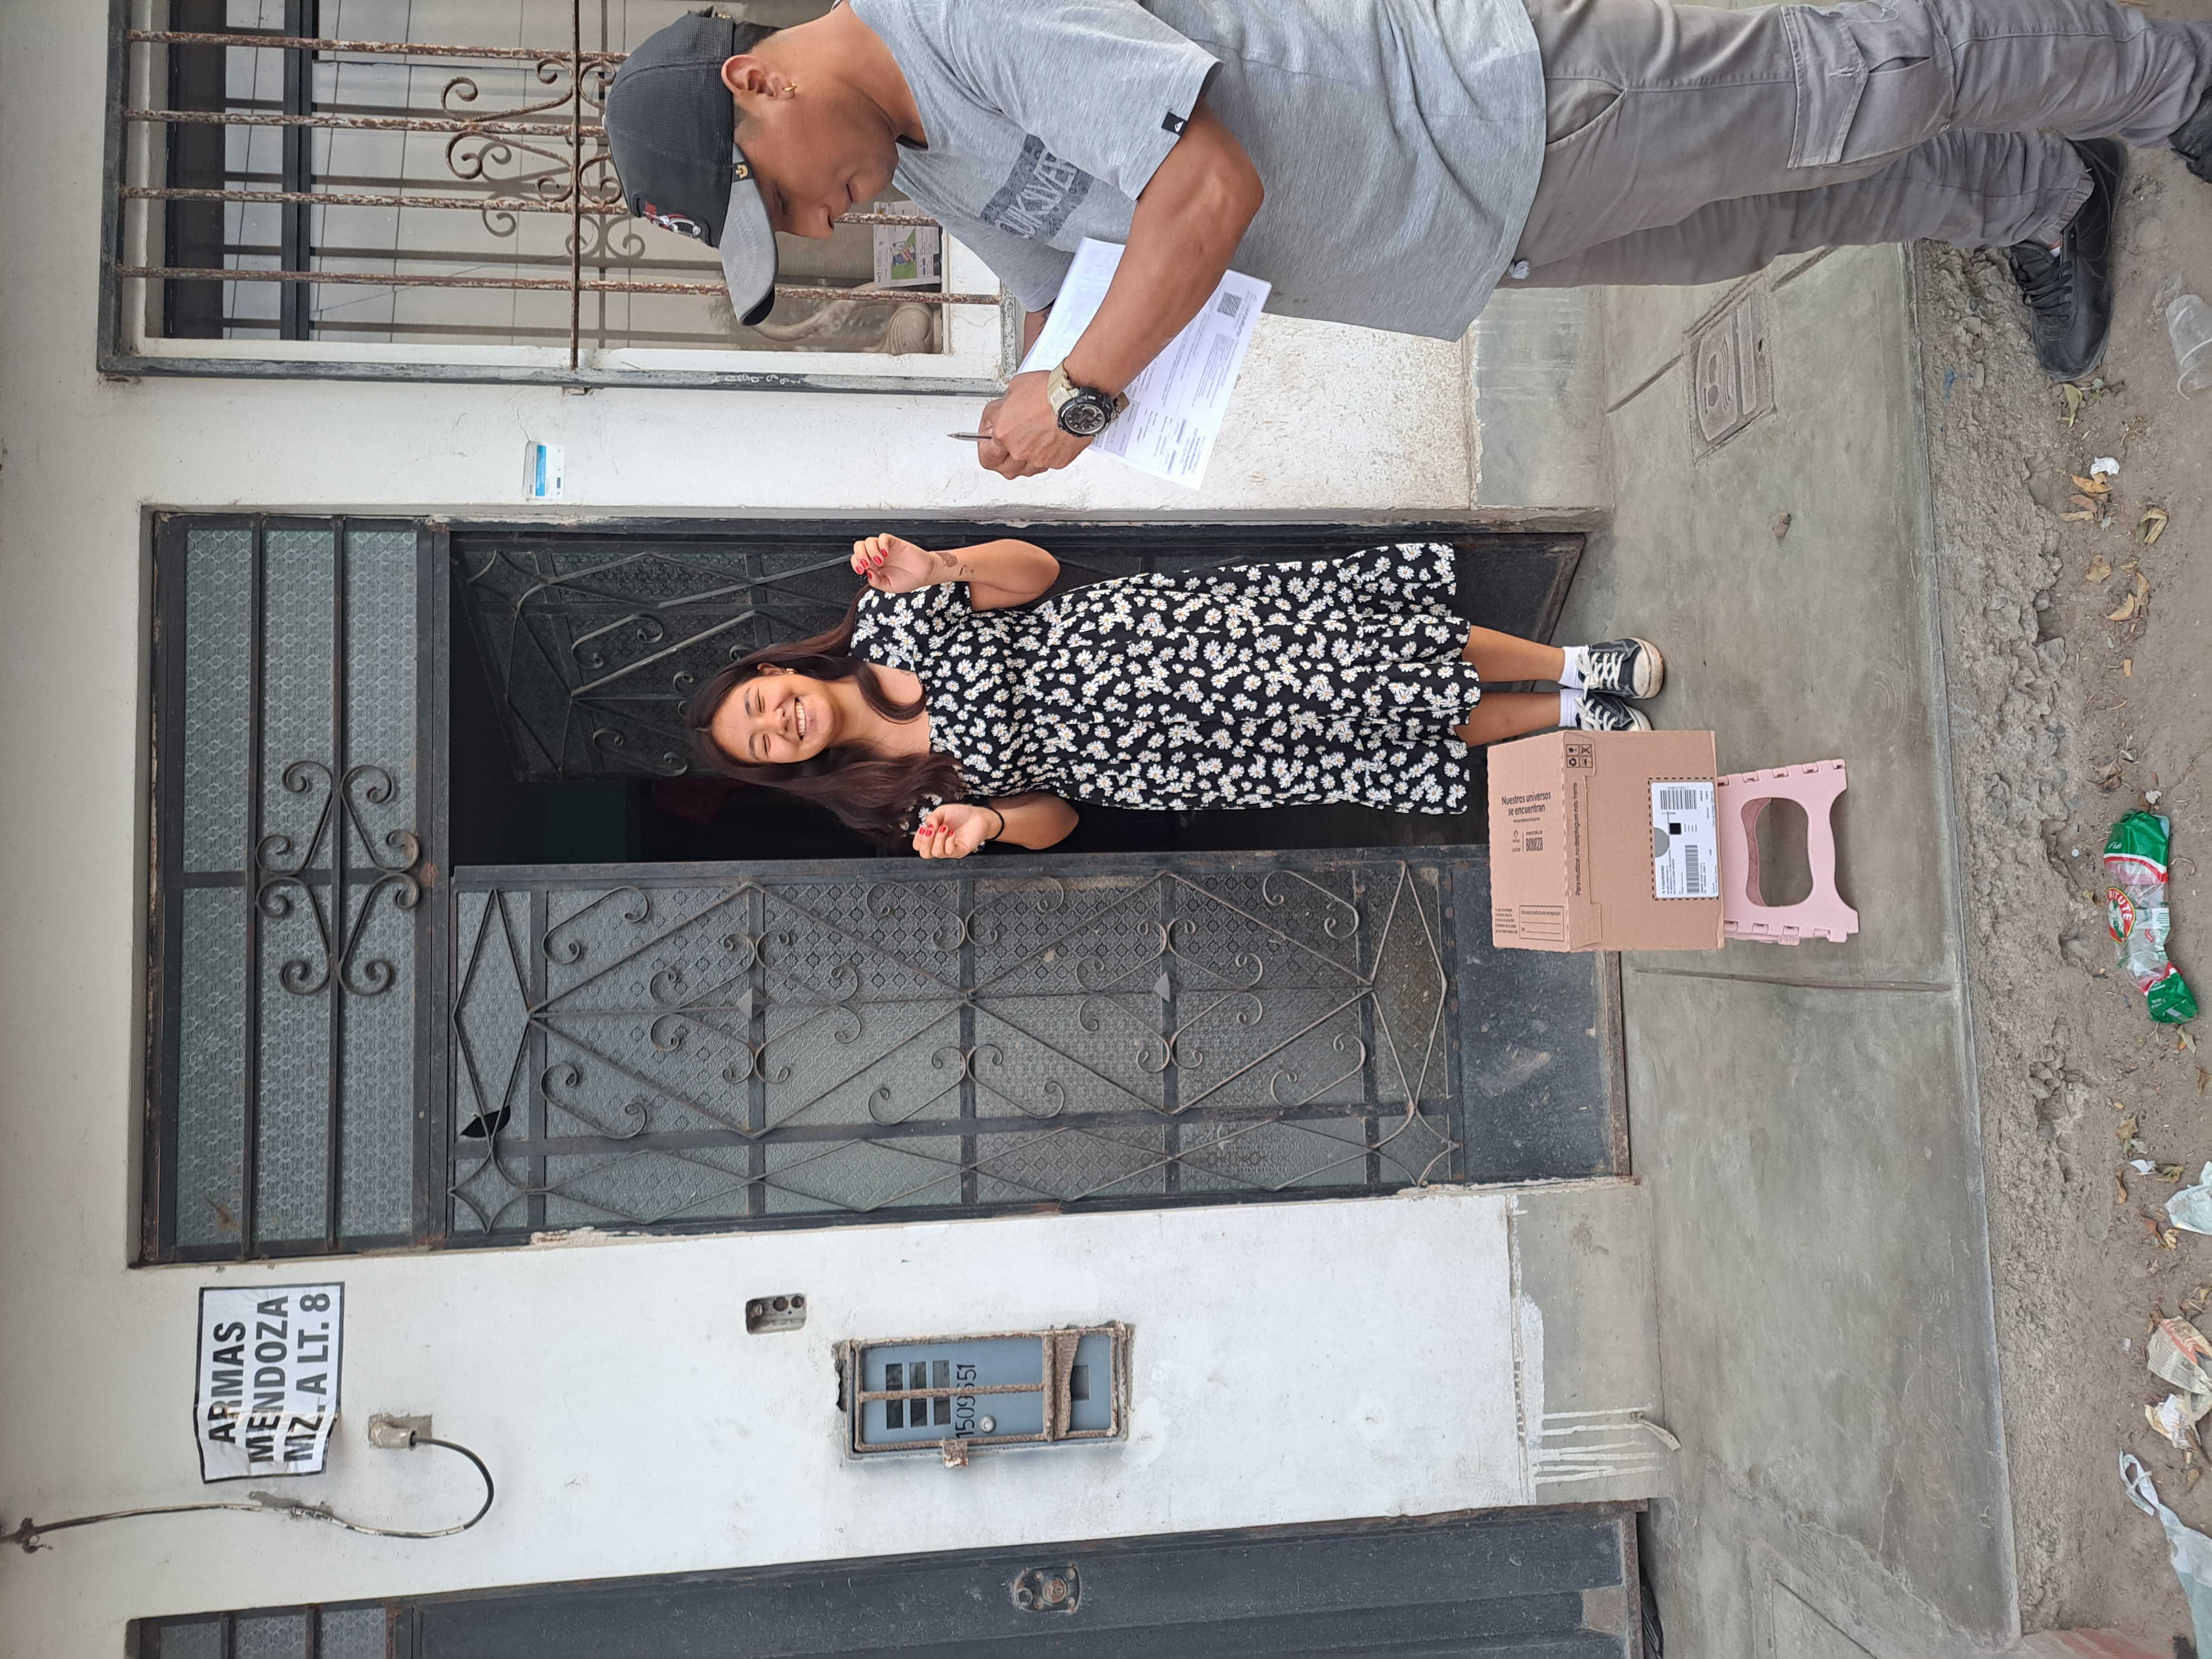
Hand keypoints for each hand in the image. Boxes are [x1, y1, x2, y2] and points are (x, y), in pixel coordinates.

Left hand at [851, 533, 952, 593]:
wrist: (924, 574)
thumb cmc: (908, 580)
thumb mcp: (889, 587)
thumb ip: (876, 582)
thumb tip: (867, 574)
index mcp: (874, 567)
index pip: (857, 559)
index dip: (855, 563)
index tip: (862, 570)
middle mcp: (877, 556)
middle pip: (859, 546)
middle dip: (859, 555)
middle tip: (867, 564)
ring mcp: (885, 549)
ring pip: (869, 541)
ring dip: (870, 550)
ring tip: (880, 560)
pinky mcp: (894, 543)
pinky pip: (883, 537)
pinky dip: (881, 544)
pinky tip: (886, 552)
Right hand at [912, 802, 995, 859]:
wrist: (978, 816)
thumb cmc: (960, 814)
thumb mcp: (942, 812)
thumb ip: (932, 818)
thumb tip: (928, 827)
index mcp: (933, 838)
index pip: (918, 847)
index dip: (918, 839)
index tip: (924, 828)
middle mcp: (940, 846)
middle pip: (924, 854)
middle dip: (925, 842)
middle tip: (931, 830)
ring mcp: (950, 850)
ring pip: (936, 853)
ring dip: (938, 839)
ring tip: (945, 827)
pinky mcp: (961, 851)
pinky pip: (950, 852)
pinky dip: (949, 841)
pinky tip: (952, 832)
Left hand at [974, 372, 1094, 479]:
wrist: (1075, 397)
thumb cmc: (1049, 390)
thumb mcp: (1015, 389)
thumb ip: (1005, 408)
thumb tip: (1003, 412)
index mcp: (1003, 432)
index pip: (986, 451)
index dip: (988, 446)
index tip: (991, 441)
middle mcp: (1019, 450)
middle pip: (1003, 468)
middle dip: (1003, 460)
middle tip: (1006, 450)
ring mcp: (1038, 458)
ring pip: (1026, 470)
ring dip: (1024, 461)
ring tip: (1029, 446)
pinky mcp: (1057, 461)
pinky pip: (1046, 465)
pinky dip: (1045, 456)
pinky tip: (1047, 443)